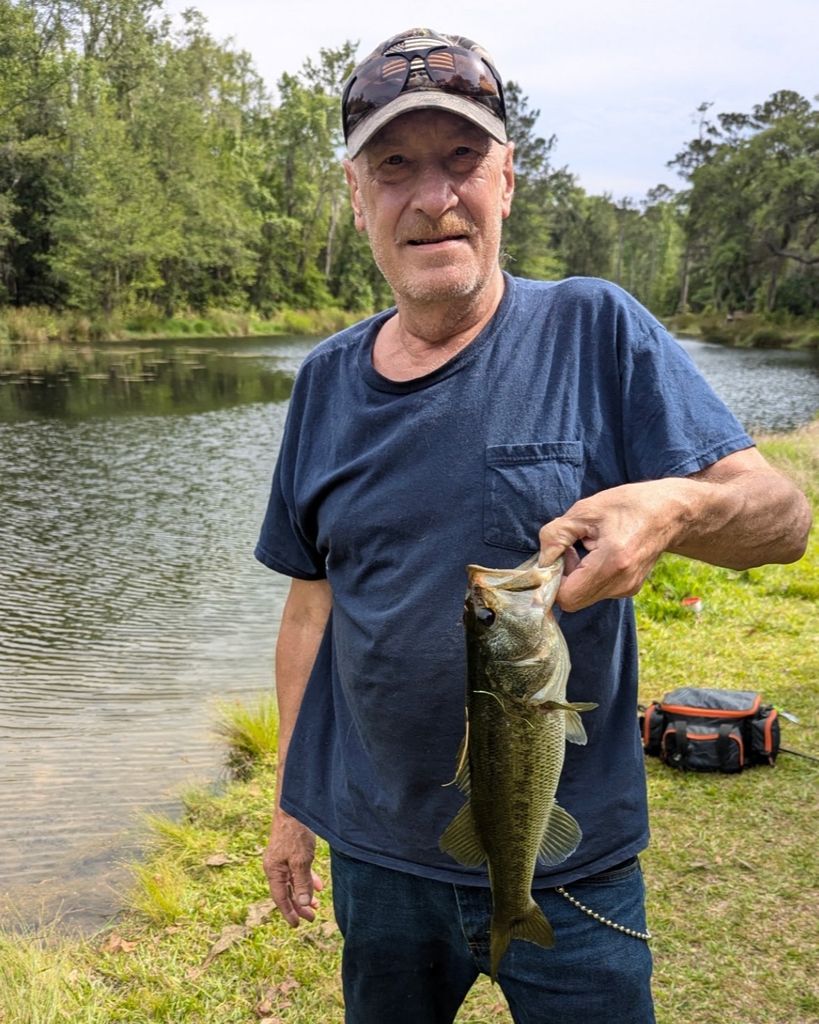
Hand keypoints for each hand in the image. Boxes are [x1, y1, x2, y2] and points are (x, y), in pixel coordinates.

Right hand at [262, 810, 323, 926]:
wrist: (293, 809)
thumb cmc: (295, 834)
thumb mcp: (301, 861)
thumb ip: (302, 882)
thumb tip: (302, 903)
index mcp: (273, 871)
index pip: (280, 898)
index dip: (289, 912)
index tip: (297, 925)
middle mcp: (275, 867)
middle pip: (287, 892)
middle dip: (299, 905)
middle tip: (312, 917)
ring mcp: (282, 860)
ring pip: (293, 882)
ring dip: (304, 893)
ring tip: (316, 905)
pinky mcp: (290, 852)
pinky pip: (297, 871)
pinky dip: (307, 879)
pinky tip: (318, 885)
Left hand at [538, 482, 681, 611]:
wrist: (670, 512)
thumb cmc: (628, 505)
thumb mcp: (585, 510)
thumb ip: (556, 535)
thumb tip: (541, 561)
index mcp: (612, 563)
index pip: (567, 596)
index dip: (553, 580)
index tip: (558, 557)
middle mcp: (622, 583)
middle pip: (574, 600)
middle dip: (564, 578)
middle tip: (573, 550)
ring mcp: (627, 589)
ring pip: (584, 596)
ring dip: (577, 577)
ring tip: (588, 548)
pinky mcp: (629, 589)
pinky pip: (597, 591)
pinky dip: (590, 577)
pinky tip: (599, 554)